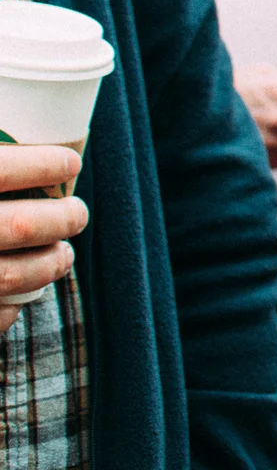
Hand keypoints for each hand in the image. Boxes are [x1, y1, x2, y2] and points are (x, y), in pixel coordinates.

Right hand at [0, 146, 87, 332]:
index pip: (1, 169)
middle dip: (63, 219)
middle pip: (22, 226)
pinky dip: (12, 306)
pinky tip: (20, 293)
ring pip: (16, 277)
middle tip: (77, 213)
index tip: (70, 163)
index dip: (43, 164)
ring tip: (62, 254)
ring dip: (51, 265)